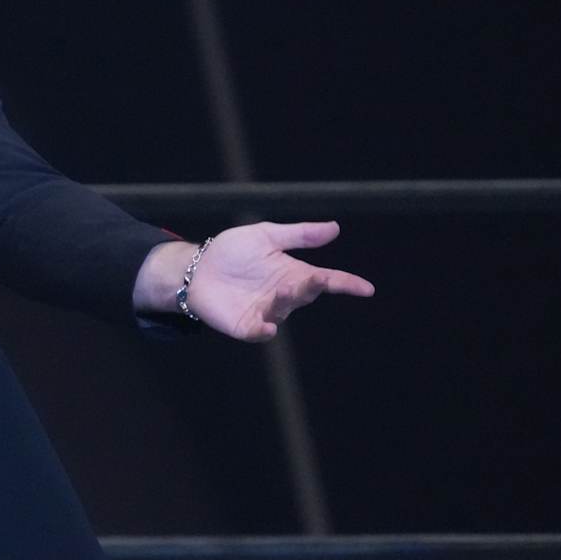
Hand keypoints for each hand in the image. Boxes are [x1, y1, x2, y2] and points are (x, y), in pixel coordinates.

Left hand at [181, 221, 374, 340]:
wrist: (195, 268)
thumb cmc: (231, 252)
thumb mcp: (265, 236)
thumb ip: (299, 235)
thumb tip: (335, 227)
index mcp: (293, 273)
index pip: (326, 281)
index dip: (346, 284)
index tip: (366, 288)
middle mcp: (284, 295)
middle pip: (306, 294)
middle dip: (311, 287)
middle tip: (314, 278)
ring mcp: (266, 312)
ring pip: (284, 310)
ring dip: (286, 301)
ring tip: (283, 289)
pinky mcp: (246, 326)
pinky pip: (260, 332)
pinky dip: (265, 331)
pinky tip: (268, 327)